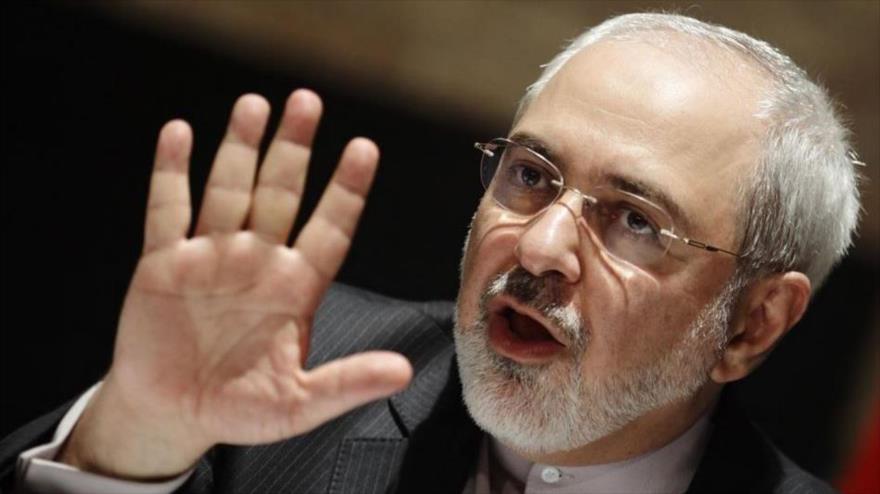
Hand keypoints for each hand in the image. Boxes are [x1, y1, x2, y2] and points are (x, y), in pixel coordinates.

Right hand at [59, 90, 411, 479]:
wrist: (173, 414)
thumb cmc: (238, 408)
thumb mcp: (297, 404)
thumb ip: (345, 383)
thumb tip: (403, 372)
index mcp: (295, 289)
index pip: (329, 229)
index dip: (346, 191)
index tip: (364, 149)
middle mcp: (257, 262)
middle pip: (281, 194)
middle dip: (293, 149)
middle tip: (308, 102)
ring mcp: (210, 257)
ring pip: (229, 190)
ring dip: (239, 148)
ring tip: (254, 105)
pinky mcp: (163, 264)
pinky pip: (167, 211)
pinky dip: (171, 174)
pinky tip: (178, 134)